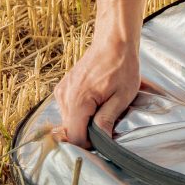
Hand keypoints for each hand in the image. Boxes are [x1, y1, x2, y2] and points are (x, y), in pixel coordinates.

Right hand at [54, 33, 140, 148]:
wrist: (113, 42)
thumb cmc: (121, 66)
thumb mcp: (121, 97)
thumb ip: (107, 121)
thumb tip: (100, 142)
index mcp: (78, 101)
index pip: (75, 137)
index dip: (90, 143)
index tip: (104, 136)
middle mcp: (65, 96)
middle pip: (70, 130)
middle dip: (87, 132)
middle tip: (106, 120)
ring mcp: (62, 90)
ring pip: (68, 120)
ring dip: (83, 121)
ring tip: (101, 107)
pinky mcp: (63, 87)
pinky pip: (67, 109)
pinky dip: (79, 111)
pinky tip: (94, 101)